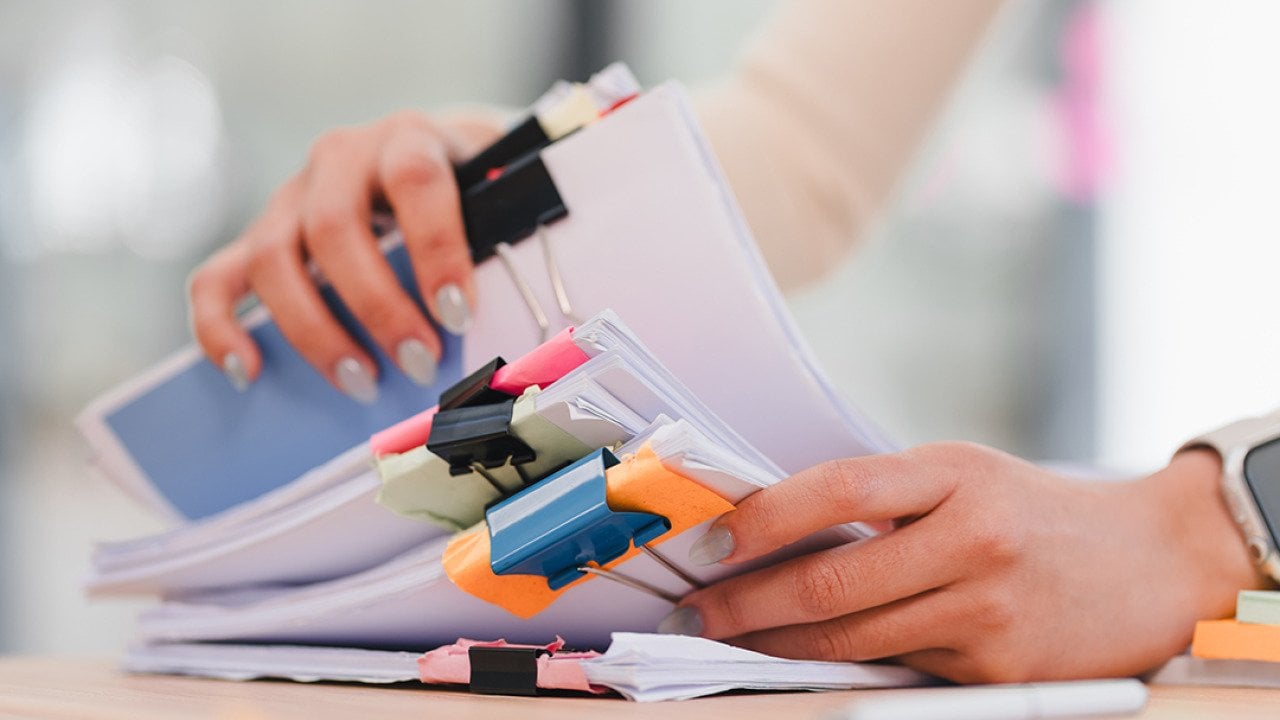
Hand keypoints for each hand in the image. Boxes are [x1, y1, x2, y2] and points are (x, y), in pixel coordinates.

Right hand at [187, 111, 501, 400]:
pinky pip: (217, 278)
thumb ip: (500, 239)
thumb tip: (513, 327)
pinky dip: (220, 327)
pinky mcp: (256, 236)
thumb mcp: (495, 197)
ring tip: (362, 383)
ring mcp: (291, 197)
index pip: (417, 182)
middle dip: (377, 307)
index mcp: (409, 140)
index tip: (459, 315)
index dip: (437, 250)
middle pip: (335, 228)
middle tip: (419, 364)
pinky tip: (248, 371)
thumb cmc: (472, 191)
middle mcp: (341, 160)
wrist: (434, 157)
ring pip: (274, 257)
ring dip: (314, 330)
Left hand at [662, 442, 1265, 682]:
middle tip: (695, 612)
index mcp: (958, 474)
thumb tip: (773, 526)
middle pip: (833, 581)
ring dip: (777, 642)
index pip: (841, 487)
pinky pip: (897, 666)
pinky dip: (841, 662)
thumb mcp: (965, 474)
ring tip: (730, 637)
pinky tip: (801, 655)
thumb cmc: (1032, 511)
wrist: (1149, 564)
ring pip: (853, 638)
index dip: (767, 516)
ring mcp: (988, 611)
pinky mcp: (998, 671)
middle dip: (746, 603)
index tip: (713, 538)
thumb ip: (886, 496)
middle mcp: (975, 540)